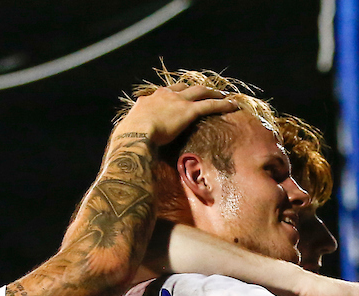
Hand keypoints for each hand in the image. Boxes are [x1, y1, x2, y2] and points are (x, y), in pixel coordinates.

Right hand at [113, 84, 238, 145]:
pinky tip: (233, 105)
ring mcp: (177, 101)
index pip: (164, 92)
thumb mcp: (127, 133)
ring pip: (200, 91)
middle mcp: (163, 95)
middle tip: (205, 91)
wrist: (133, 136)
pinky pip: (210, 104)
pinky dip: (223, 104)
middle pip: (184, 87)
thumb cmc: (127, 140)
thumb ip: (131, 135)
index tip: (180, 96)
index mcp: (148, 101)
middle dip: (195, 89)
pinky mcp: (188, 110)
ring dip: (212, 92)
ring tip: (223, 95)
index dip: (174, 93)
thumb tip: (125, 145)